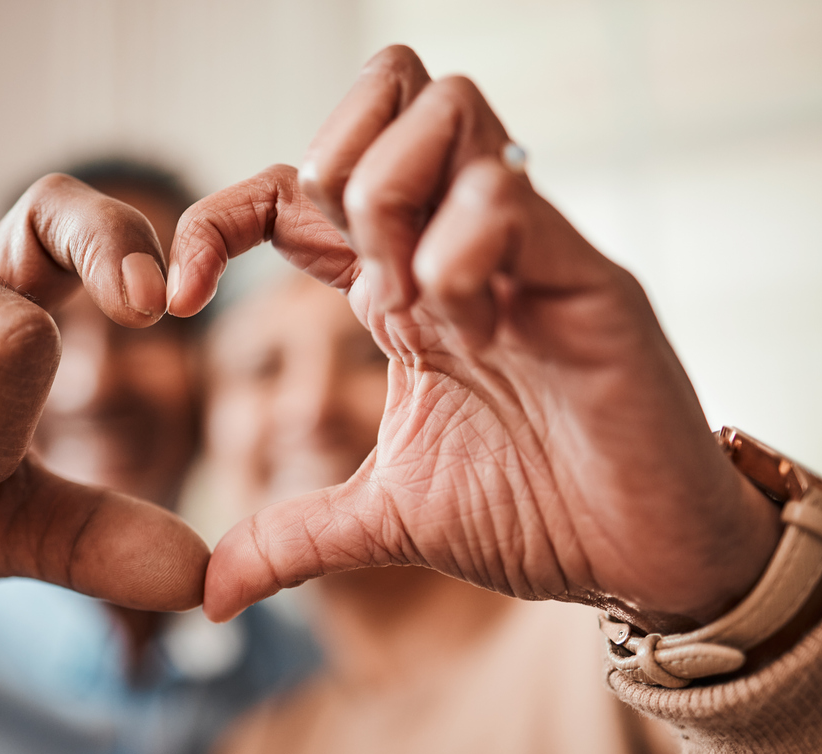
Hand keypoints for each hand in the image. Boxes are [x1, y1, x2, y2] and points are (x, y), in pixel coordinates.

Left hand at [170, 46, 781, 627]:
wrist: (645, 563)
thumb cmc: (534, 517)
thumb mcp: (386, 519)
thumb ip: (294, 536)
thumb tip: (205, 592)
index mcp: (404, 289)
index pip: (298, 190)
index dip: (220, 219)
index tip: (175, 297)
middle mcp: (459, 246)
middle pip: (388, 92)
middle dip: (327, 160)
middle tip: (339, 271)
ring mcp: (524, 251)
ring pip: (449, 110)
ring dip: (393, 193)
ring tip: (407, 301)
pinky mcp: (586, 278)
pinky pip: (509, 195)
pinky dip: (460, 245)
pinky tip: (470, 327)